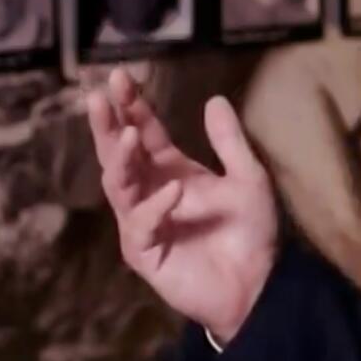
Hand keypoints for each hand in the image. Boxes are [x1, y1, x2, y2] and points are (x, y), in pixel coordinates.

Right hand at [88, 67, 278, 345]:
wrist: (259, 283)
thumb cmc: (251, 232)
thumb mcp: (249, 178)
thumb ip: (229, 142)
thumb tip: (214, 99)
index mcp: (172, 171)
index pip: (144, 133)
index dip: (132, 106)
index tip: (121, 76)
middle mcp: (151, 193)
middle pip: (119, 154)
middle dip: (108, 125)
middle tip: (100, 96)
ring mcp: (143, 223)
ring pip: (118, 186)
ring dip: (121, 159)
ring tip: (127, 134)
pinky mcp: (146, 253)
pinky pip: (142, 225)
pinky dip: (156, 206)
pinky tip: (174, 190)